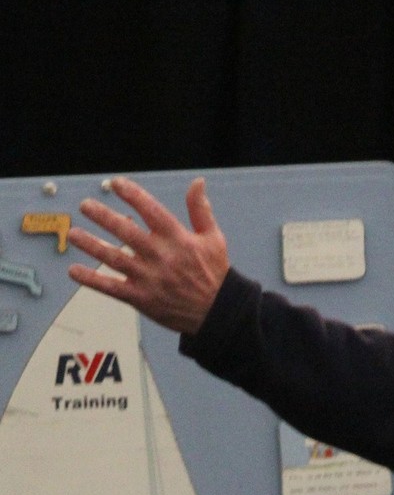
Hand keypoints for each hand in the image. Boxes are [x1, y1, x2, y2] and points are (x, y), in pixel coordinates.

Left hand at [67, 176, 228, 334]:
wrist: (218, 312)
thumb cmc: (214, 274)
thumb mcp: (213, 238)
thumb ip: (200, 210)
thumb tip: (197, 183)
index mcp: (178, 239)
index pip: (151, 210)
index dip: (132, 194)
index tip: (116, 184)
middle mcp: (160, 256)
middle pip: (125, 231)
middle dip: (103, 216)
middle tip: (86, 206)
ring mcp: (148, 277)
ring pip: (113, 257)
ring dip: (91, 244)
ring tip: (73, 234)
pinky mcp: (141, 297)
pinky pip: (111, 287)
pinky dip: (91, 279)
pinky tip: (74, 270)